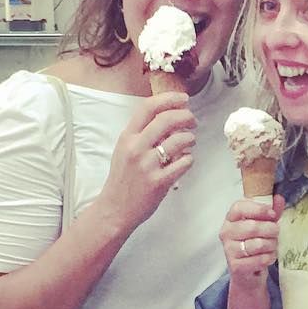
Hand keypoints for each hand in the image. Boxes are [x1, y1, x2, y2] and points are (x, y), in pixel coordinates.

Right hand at [95, 93, 195, 232]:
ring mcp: (147, 165)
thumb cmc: (122, 179)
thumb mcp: (125, 150)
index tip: (184, 99)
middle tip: (193, 121)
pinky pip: (183, 163)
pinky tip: (186, 160)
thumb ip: (143, 135)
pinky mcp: (159, 182)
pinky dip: (189, 159)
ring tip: (190, 141)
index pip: (148, 108)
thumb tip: (170, 119)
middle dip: (186, 116)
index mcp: (127, 137)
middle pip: (166, 120)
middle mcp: (136, 148)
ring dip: (190, 138)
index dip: (169, 99)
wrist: (114, 209)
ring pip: (178, 141)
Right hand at [220, 195, 285, 285]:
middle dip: (271, 230)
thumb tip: (278, 199)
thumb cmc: (255, 243)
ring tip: (272, 246)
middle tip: (276, 233)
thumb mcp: (264, 225)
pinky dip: (269, 258)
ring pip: (259, 244)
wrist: (248, 272)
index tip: (273, 214)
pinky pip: (260, 259)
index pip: (240, 207)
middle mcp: (226, 233)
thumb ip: (271, 212)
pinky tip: (267, 257)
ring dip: (272, 245)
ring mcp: (229, 250)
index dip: (259, 209)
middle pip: (253, 227)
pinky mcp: (236, 266)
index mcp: (231, 219)